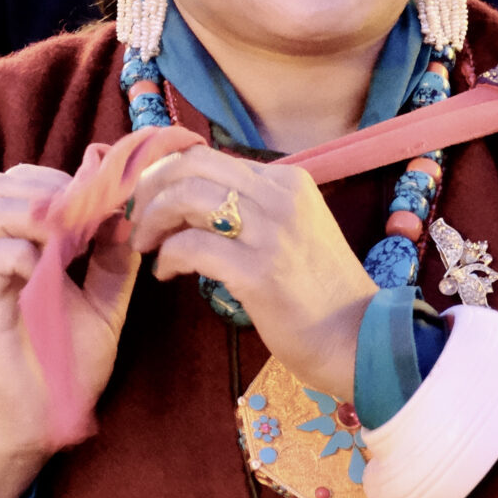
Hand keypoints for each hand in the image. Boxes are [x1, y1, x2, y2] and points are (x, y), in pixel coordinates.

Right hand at [0, 164, 139, 497]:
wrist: (38, 424)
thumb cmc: (66, 367)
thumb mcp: (105, 308)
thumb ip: (116, 264)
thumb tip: (127, 217)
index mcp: (28, 248)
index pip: (25, 182)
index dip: (60, 180)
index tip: (98, 205)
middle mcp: (3, 252)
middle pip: (0, 182)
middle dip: (47, 187)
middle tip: (80, 221)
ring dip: (36, 211)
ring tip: (66, 243)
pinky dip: (23, 251)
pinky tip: (47, 272)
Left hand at [124, 151, 373, 406]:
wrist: (359, 339)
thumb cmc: (321, 291)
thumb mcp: (295, 230)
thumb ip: (253, 208)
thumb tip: (190, 200)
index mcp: (288, 181)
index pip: (210, 157)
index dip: (167, 174)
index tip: (149, 199)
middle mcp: (280, 197)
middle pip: (191, 166)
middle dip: (150, 189)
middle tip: (137, 219)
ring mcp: (270, 233)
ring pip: (185, 198)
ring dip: (152, 221)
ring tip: (146, 246)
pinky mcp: (257, 272)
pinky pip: (190, 247)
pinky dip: (167, 258)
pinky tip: (165, 274)